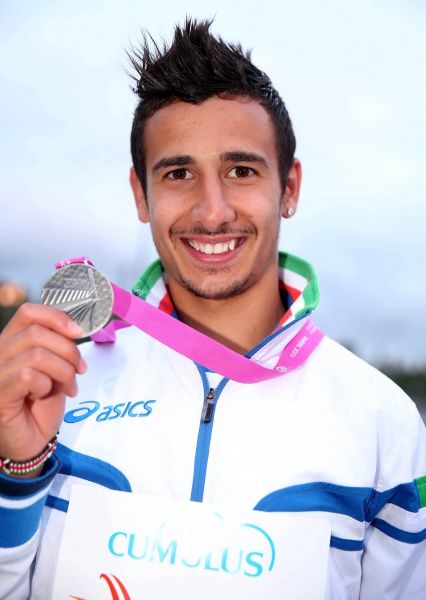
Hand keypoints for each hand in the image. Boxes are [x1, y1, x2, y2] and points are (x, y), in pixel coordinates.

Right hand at [0, 303, 86, 474]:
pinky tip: (44, 395)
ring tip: (69, 385)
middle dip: (68, 350)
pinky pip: (28, 376)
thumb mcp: (54, 369)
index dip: (56, 317)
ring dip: (63, 370)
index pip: (28, 312)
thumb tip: (75, 329)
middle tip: (79, 370)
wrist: (31, 441)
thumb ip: (58, 348)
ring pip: (37, 354)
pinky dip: (46, 384)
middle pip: (37, 332)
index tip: (78, 332)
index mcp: (11, 342)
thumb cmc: (41, 405)